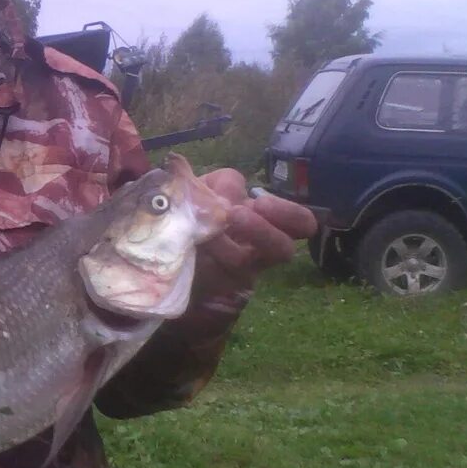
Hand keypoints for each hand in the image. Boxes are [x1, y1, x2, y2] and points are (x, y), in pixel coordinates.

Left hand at [193, 168, 318, 299]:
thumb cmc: (197, 207)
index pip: (301, 224)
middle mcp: (260, 251)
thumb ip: (226, 181)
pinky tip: (188, 242)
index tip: (261, 202)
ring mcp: (238, 272)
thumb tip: (233, 192)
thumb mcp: (212, 186)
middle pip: (283, 249)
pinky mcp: (212, 285)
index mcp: (266, 222)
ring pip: (243, 262)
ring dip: (221, 241)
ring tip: (204, 227)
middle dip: (263, 231)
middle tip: (235, 215)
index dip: (292, 215)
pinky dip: (200, 254)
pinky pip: (212, 273)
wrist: (164, 239)